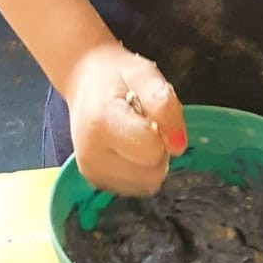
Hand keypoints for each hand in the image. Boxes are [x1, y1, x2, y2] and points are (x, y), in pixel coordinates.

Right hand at [66, 43, 186, 193]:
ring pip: (146, 185)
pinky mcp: (95, 182)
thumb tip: (178, 146)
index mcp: (101, 122)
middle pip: (152, 174)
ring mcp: (91, 172)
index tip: (151, 113)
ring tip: (136, 135)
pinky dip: (140, 170)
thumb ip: (165, 105)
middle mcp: (91, 155)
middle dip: (159, 150)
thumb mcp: (145, 74)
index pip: (151, 150)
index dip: (163, 132)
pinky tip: (128, 148)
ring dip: (151, 163)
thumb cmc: (117, 75)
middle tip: (145, 124)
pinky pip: (136, 188)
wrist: (84, 80)